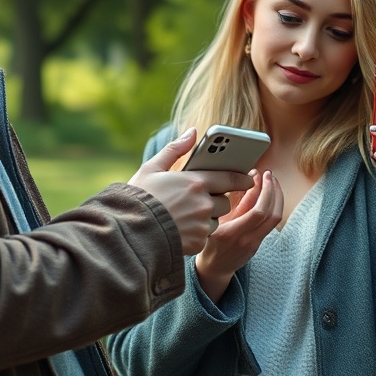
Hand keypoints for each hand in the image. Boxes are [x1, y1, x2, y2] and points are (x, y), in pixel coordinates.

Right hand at [129, 128, 254, 254]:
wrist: (128, 232)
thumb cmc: (138, 198)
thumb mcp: (152, 168)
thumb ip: (175, 149)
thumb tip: (192, 132)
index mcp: (196, 182)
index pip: (229, 178)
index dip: (241, 179)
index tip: (248, 178)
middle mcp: (204, 204)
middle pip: (224, 202)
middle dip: (217, 200)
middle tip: (201, 198)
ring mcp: (202, 225)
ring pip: (215, 220)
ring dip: (207, 217)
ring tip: (185, 215)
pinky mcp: (197, 243)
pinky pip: (204, 236)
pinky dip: (197, 233)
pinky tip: (180, 229)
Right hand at [195, 170, 282, 302]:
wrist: (214, 267)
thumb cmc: (209, 241)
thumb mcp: (213, 220)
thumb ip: (231, 203)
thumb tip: (247, 180)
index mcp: (230, 232)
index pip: (255, 210)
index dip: (260, 188)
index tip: (257, 173)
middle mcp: (245, 239)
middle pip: (269, 213)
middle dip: (272, 190)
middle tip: (269, 174)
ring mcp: (254, 243)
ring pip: (275, 218)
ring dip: (277, 197)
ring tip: (272, 182)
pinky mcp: (259, 244)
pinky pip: (272, 223)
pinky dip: (273, 206)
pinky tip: (269, 195)